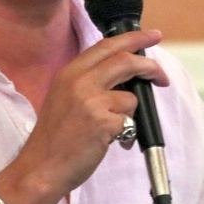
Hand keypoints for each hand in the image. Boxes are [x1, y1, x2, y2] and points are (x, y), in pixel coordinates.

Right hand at [0, 29, 168, 203]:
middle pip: (125, 60)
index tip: (152, 36)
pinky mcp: (102, 122)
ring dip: (128, 115)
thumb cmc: (54, 137)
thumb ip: (88, 81)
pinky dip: (125, 133)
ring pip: (130, 96)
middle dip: (150, 66)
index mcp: (69, 72)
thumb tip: (124, 74)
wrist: (41, 166)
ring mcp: (91, 100)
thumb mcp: (63, 96)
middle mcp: (79, 81)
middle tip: (161, 76)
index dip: (133, 38)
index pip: (106, 46)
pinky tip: (108, 142)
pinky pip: (129, 121)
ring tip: (112, 130)